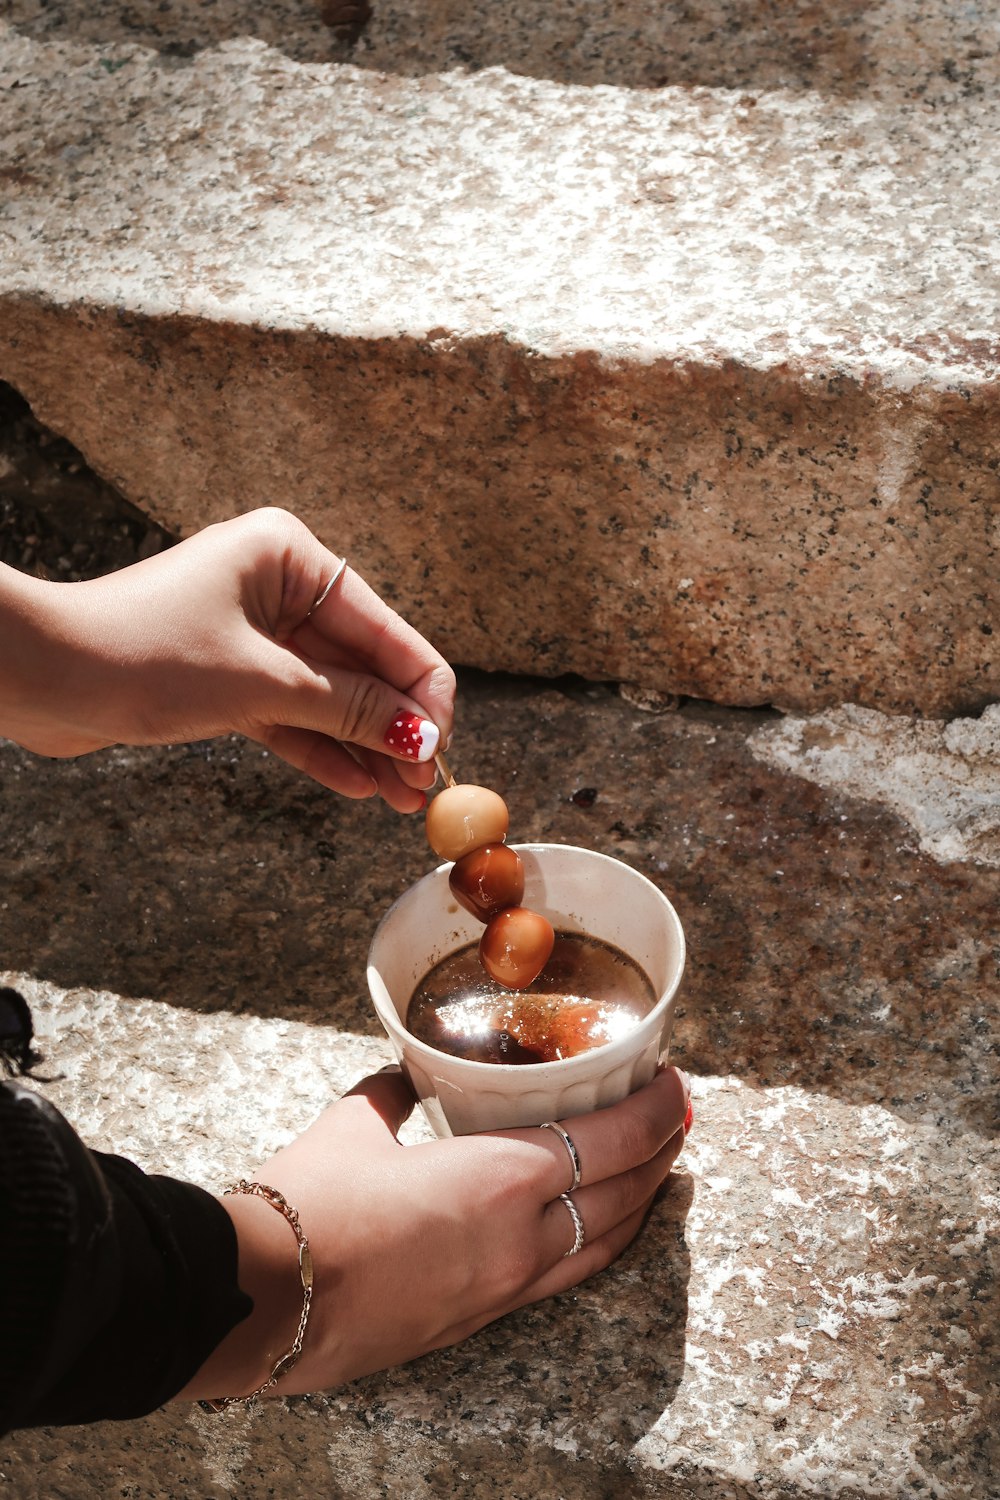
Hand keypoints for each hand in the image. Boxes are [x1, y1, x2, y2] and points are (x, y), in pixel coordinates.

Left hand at [0, 508, 454, 810]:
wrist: (38, 676)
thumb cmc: (141, 655)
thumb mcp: (262, 683)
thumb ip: (349, 709)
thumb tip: (420, 736)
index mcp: (290, 557)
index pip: (383, 629)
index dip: (422, 691)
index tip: (444, 747)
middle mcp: (276, 587)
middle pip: (359, 666)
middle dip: (394, 727)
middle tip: (427, 788)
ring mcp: (251, 635)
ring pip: (326, 697)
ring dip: (364, 747)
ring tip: (402, 801)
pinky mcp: (225, 678)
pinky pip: (291, 716)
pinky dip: (321, 750)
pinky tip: (359, 787)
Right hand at [179, 1065, 691, 1401]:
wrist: (263, 1304)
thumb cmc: (307, 1208)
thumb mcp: (353, 1126)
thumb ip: (391, 1093)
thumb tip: (406, 1072)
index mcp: (499, 1179)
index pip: (608, 1142)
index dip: (654, 1113)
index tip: (676, 1085)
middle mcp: (518, 1241)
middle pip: (623, 1196)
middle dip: (662, 1155)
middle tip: (679, 1121)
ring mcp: (502, 1290)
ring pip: (602, 1246)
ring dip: (640, 1206)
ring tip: (657, 1173)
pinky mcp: (475, 1321)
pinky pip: (562, 1279)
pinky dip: (597, 1245)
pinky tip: (594, 1231)